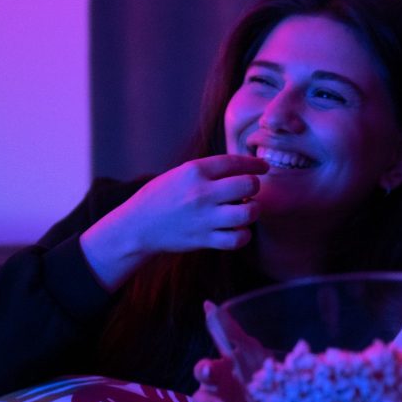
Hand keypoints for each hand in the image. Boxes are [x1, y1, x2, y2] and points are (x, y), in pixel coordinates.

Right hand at [80, 154, 268, 290]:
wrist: (137, 226)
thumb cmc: (161, 197)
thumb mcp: (180, 174)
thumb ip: (209, 171)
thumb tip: (243, 168)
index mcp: (194, 171)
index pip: (234, 161)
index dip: (254, 163)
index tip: (263, 166)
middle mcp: (201, 193)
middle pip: (248, 185)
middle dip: (254, 186)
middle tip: (249, 191)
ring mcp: (204, 218)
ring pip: (248, 213)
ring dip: (253, 211)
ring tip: (245, 210)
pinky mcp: (204, 239)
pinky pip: (238, 239)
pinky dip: (243, 235)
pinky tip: (238, 230)